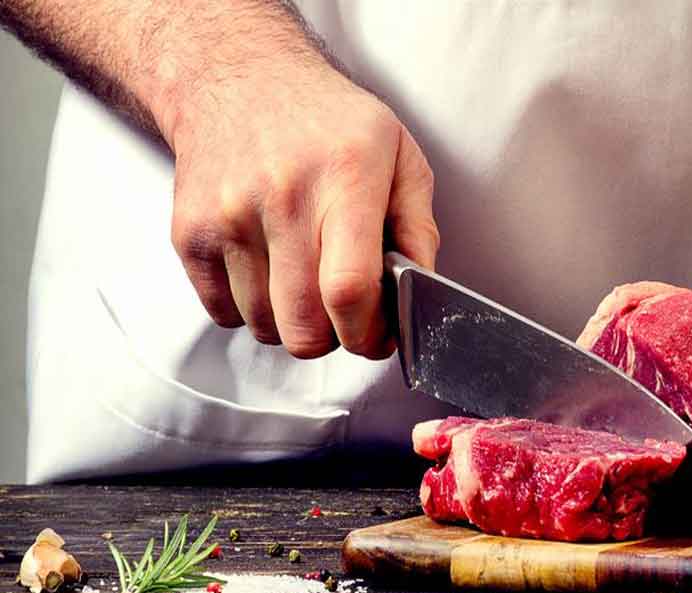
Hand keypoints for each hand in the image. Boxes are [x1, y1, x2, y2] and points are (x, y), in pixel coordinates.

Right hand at [165, 59, 438, 358]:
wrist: (236, 76)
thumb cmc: (327, 120)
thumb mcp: (399, 155)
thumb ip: (419, 227)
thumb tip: (424, 289)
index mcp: (345, 177)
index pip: (349, 289)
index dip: (368, 333)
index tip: (379, 336)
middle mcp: (283, 197)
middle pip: (303, 325)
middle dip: (333, 340)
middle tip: (345, 319)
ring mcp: (228, 216)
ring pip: (264, 327)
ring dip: (291, 325)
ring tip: (306, 284)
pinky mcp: (190, 232)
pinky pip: (223, 313)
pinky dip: (250, 311)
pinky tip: (270, 273)